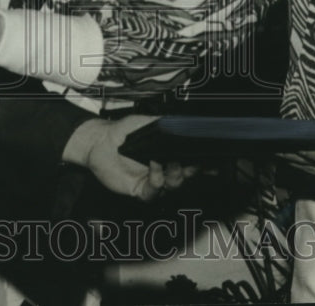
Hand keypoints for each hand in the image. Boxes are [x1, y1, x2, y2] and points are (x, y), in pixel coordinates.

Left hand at [63, 115, 197, 201]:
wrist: (101, 141)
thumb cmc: (124, 131)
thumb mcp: (147, 121)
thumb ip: (166, 124)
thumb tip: (185, 123)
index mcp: (169, 154)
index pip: (191, 162)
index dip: (203, 164)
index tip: (212, 162)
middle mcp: (164, 169)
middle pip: (186, 176)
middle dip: (192, 170)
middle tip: (192, 163)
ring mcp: (153, 181)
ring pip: (173, 185)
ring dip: (175, 174)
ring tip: (170, 161)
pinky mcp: (140, 190)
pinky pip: (154, 192)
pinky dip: (157, 179)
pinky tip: (153, 166)